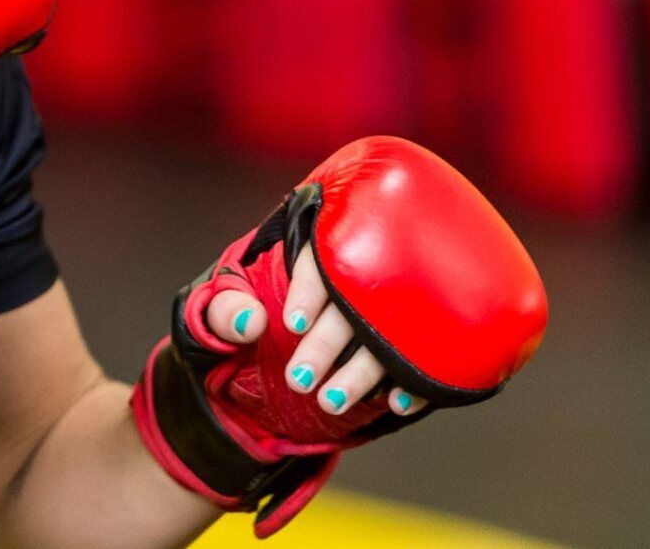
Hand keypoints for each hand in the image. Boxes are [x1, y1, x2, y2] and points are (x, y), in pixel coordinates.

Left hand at [201, 245, 429, 419]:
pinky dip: (413, 383)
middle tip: (299, 381)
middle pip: (352, 302)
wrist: (274, 333)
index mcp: (318, 247)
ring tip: (330, 401)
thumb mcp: (227, 299)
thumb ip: (226, 308)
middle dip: (326, 344)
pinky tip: (395, 402)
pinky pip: (423, 358)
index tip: (292, 324)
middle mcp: (361, 270)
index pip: (320, 259)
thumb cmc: (250, 307)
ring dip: (363, 371)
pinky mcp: (410, 340)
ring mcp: (391, 306)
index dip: (310, 291)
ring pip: (385, 334)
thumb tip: (247, 324)